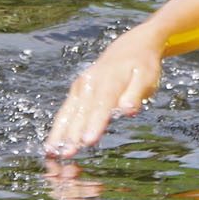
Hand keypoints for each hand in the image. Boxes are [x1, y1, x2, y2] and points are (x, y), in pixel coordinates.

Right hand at [44, 27, 166, 158]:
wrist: (132, 46)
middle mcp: (91, 82)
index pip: (102, 105)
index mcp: (110, 80)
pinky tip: (51, 145)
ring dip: (60, 133)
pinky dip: (57, 128)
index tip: (88, 141)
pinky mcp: (76, 91)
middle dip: (73, 134)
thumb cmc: (142, 66)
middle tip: (67, 153)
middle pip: (82, 112)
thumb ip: (136, 94)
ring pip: (69, 112)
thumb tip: (130, 110)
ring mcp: (81, 86)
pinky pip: (65, 112)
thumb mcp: (147, 77)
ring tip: (52, 152)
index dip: (95, 123)